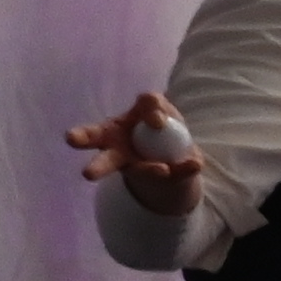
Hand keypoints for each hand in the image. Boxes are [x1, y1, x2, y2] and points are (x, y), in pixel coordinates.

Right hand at [66, 97, 195, 219]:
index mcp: (106, 135)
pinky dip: (187, 167)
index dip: (84, 137)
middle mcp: (118, 156)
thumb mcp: (151, 105)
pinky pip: (178, 172)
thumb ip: (151, 104)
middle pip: (105, 162)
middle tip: (88, 174)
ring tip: (164, 171)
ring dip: (151, 171)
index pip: (89, 136)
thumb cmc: (150, 120)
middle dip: (98, 168)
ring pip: (142, 172)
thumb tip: (153, 111)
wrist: (168, 147)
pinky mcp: (167, 176)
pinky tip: (196, 163)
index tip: (138, 124)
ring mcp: (141, 169)